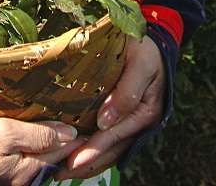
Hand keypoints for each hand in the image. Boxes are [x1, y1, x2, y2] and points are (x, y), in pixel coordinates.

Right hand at [0, 117, 82, 185]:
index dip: (78, 136)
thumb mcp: (9, 133)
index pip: (64, 150)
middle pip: (58, 157)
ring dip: (58, 145)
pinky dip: (45, 148)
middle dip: (72, 142)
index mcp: (31, 168)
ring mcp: (21, 177)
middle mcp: (30, 177)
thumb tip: (70, 133)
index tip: (91, 122)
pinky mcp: (13, 173)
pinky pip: (36, 160)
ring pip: (48, 159)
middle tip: (86, 122)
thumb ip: (40, 134)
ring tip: (71, 127)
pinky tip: (48, 137)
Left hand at [56, 35, 165, 179]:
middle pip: (112, 150)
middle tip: (61, 173)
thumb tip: (106, 121)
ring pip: (111, 151)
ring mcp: (133, 123)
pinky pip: (110, 141)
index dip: (94, 149)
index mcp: (146, 112)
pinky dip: (94, 151)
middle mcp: (140, 124)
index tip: (74, 160)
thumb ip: (127, 92)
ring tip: (64, 171)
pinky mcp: (125, 120)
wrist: (155, 42)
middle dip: (86, 163)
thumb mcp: (139, 64)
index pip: (115, 136)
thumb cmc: (145, 49)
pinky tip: (76, 155)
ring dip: (88, 162)